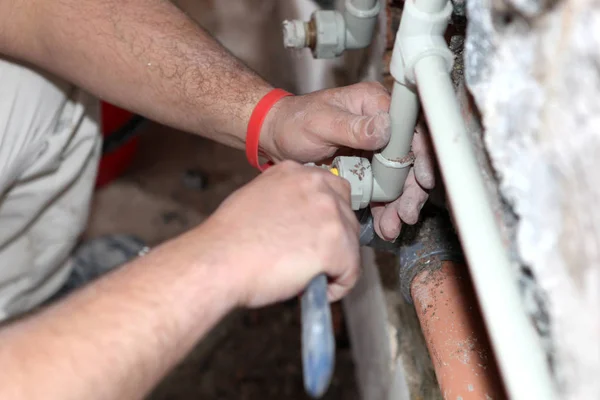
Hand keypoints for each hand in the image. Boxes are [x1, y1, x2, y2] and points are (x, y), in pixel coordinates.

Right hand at [200, 161, 360, 308]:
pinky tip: (312, 290)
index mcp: (296, 172)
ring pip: (351, 246)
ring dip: (334, 266)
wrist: (217, 261)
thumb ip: (284, 200)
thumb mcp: (255, 198)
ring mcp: (330, 214)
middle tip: (308, 261)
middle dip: (333, 243)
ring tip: (305, 278)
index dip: (326, 219)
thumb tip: (298, 219)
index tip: (316, 237)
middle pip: (347, 217)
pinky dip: (337, 288)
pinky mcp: (336, 245)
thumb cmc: (228, 239)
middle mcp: (317, 186)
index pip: (333, 191)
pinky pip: (351, 273)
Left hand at [260, 82, 435, 241]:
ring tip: (393, 226)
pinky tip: (384, 225)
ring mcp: (374, 148)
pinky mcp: (366, 167)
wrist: (275, 137)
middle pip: (408, 158)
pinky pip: (381, 188)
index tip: (422, 180)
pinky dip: (384, 208)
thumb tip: (385, 128)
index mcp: (374, 104)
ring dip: (398, 204)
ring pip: (397, 178)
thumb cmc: (293, 121)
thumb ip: (353, 127)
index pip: (410, 127)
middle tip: (407, 213)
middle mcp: (380, 124)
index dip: (422, 155)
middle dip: (410, 189)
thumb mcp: (320, 122)